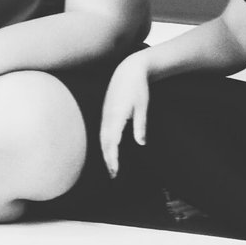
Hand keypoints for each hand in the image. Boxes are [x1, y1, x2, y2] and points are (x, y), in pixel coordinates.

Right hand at [99, 53, 150, 177]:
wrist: (128, 69)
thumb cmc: (138, 87)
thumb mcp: (143, 105)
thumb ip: (140, 125)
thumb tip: (141, 143)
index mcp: (116, 116)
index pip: (112, 142)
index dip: (112, 158)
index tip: (115, 171)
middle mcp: (108, 116)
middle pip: (104, 142)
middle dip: (108, 159)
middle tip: (113, 175)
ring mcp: (105, 113)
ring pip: (102, 137)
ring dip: (105, 152)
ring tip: (111, 165)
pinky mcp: (106, 111)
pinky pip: (103, 130)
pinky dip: (105, 142)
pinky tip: (109, 148)